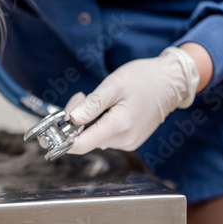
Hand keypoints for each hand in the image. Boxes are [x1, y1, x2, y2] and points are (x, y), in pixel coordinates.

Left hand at [65, 46, 201, 153]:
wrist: (172, 82)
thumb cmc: (144, 78)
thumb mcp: (115, 84)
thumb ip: (93, 104)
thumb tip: (72, 120)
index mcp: (119, 126)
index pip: (81, 145)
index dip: (62, 139)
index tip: (50, 129)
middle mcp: (124, 140)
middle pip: (85, 139)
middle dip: (76, 120)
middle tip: (81, 96)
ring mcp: (128, 142)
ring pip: (94, 137)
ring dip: (87, 121)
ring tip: (95, 97)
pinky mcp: (130, 140)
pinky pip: (105, 135)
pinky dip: (98, 123)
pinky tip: (106, 107)